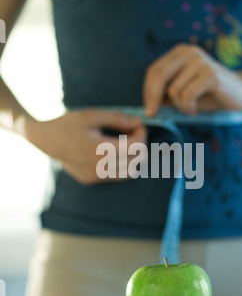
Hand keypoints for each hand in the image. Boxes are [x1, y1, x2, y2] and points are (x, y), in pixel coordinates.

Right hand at [25, 109, 146, 184]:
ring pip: (129, 172)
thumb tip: (138, 122)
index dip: (142, 134)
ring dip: (133, 157)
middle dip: (140, 145)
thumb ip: (118, 119)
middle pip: (136, 160)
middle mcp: (99, 167)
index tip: (139, 124)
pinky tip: (115, 152)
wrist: (44, 139)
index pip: (136, 147)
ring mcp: (95, 176)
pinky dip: (122, 165)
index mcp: (100, 150)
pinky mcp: (91, 180)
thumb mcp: (92, 115)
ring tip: (127, 142)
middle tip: (133, 131)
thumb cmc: (68, 124)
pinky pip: (116, 176)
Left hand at [143, 43, 241, 115]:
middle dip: (153, 98)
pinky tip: (195, 109)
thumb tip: (147, 104)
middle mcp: (189, 52)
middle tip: (153, 114)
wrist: (241, 92)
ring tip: (190, 109)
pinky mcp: (211, 74)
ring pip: (174, 90)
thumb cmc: (209, 94)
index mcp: (180, 53)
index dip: (147, 91)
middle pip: (159, 76)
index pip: (154, 70)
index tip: (148, 109)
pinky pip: (188, 95)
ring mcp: (201, 61)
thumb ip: (166, 93)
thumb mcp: (183, 92)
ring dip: (179, 106)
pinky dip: (188, 107)